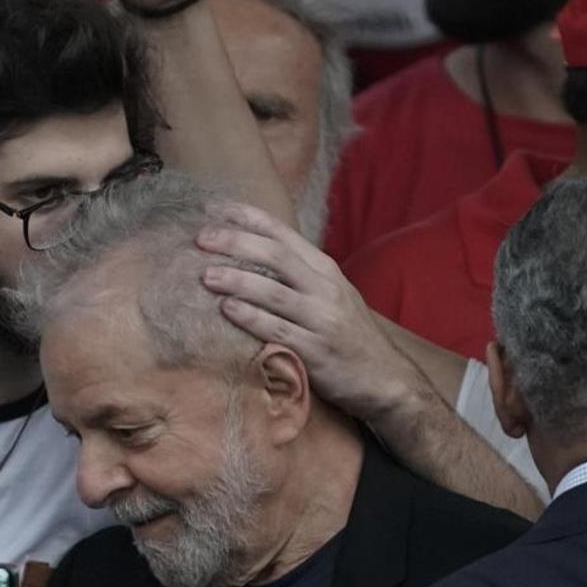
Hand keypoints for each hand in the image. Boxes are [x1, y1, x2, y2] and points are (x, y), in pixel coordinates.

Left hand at [196, 202, 425, 421]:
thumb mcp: (330, 293)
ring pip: (275, 292)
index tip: (215, 208)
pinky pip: (278, 331)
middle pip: (276, 256)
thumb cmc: (346, 333)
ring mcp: (323, 320)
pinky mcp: (317, 352)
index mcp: (325, 269)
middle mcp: (325, 289)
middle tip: (201, 238)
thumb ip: (296, 273)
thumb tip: (247, 252)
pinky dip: (251, 318)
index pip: (283, 234)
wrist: (385, 378)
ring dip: (238, 281)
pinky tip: (228, 310)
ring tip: (206, 275)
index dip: (248, 218)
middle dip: (237, 243)